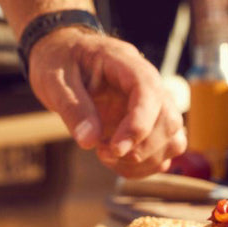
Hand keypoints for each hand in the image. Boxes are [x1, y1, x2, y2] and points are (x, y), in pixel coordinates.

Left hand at [26, 27, 186, 177]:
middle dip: (142, 148)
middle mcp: (148, 85)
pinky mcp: (148, 126)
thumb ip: (71, 108)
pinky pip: (163, 152)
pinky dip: (143, 166)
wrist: (62, 59)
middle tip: (103, 153)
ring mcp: (152, 107)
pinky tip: (115, 161)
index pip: (149, 93)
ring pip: (174, 140)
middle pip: (170, 120)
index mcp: (126, 63)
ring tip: (107, 156)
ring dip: (145, 160)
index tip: (115, 149)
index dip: (138, 125)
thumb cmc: (58, 62)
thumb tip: (88, 142)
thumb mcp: (53, 80)